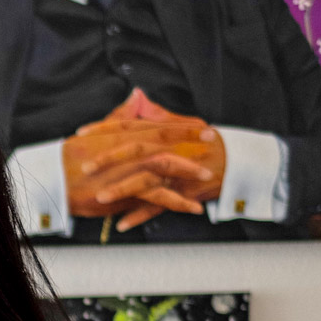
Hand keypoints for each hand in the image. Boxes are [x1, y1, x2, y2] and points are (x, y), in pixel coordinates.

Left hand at [64, 89, 224, 229]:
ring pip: (148, 179)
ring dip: (123, 189)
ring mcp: (178, 170)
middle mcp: (170, 148)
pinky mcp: (185, 191)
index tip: (82, 133)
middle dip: (110, 159)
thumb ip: (155, 112)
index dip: (105, 129)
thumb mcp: (183, 123)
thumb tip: (135, 96)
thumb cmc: (206, 142)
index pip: (131, 126)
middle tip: (86, 167)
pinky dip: (141, 215)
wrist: (238, 161)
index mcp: (166, 131)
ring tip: (100, 198)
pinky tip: (121, 224)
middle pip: (137, 150)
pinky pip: (160, 205)